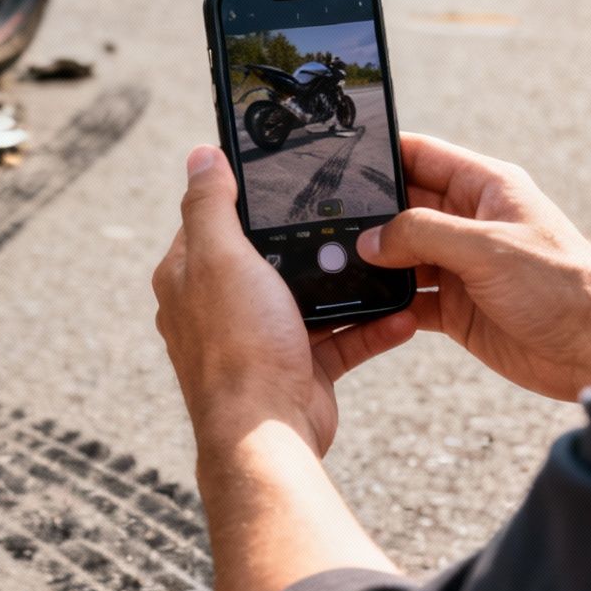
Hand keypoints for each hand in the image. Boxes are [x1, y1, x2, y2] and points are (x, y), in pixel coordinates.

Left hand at [153, 146, 416, 457]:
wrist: (267, 436)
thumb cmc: (238, 347)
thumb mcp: (221, 257)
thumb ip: (211, 205)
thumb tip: (201, 155)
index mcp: (189, 276)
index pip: (212, 219)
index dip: (244, 195)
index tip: (284, 176)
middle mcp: (220, 307)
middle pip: (268, 257)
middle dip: (308, 239)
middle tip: (349, 214)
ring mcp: (261, 339)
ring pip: (310, 297)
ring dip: (349, 283)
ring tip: (387, 260)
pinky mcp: (299, 368)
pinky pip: (340, 338)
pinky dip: (371, 327)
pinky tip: (401, 313)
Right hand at [356, 134, 590, 402]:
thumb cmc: (561, 285)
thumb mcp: (487, 247)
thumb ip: (422, 234)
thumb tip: (370, 239)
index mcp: (485, 187)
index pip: (422, 156)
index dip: (382, 154)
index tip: (340, 160)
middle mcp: (469, 221)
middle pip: (403, 206)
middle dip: (368, 215)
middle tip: (328, 224)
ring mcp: (461, 264)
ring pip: (401, 254)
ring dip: (375, 261)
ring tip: (339, 264)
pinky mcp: (456, 306)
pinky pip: (409, 296)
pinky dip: (389, 301)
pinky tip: (369, 303)